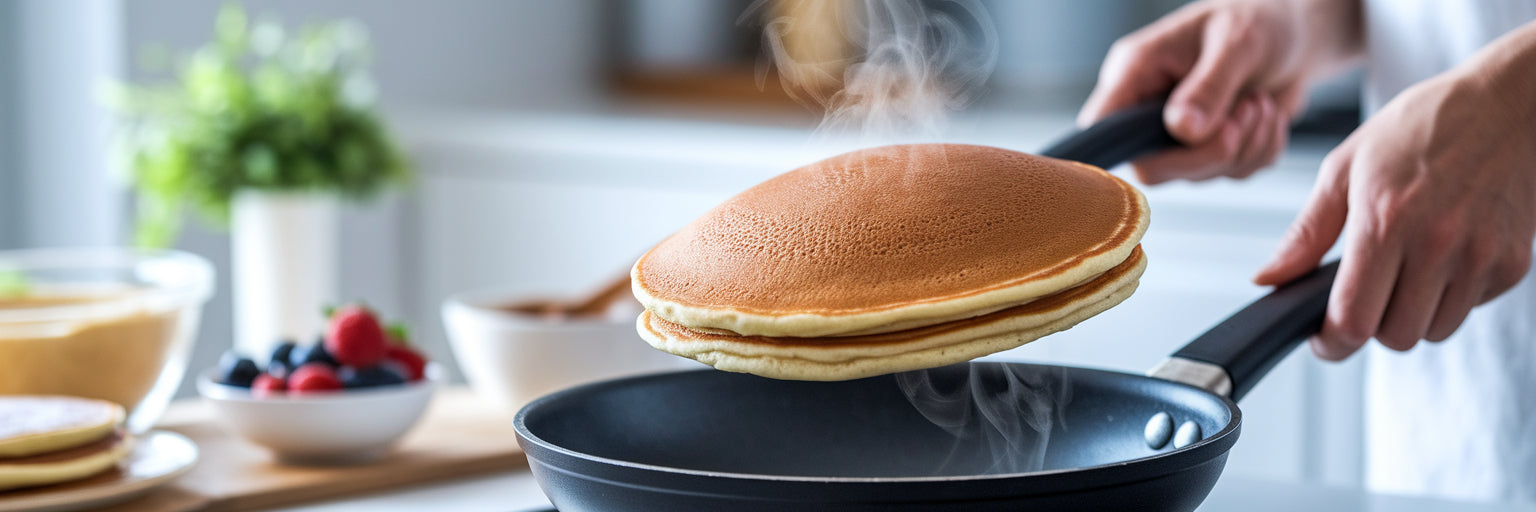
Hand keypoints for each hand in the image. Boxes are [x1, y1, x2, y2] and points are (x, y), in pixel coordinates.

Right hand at [1078, 0, 1360, 183]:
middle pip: (1153, 167)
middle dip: (1210, 151)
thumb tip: (1181, 129)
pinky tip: (1266, 114)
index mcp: (1136, 73)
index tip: (1175, 144)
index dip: (1120, 148)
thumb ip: (1208, 87)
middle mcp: (1149, 109)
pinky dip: (1262, 149)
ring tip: (1259, 101)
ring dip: (1246, 144)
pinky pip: (1234, 174)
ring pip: (1198, 175)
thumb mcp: (1236, 43)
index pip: (1103, 125)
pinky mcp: (1211, 152)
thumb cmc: (1257, 19)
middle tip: (1246, 112)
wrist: (1294, 33)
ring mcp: (1178, 137)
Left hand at [1254, 70, 1535, 359]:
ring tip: (1406, 269)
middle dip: (1372, 324)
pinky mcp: (1514, 263)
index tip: (1322, 337)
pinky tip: (1444, 255)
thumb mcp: (1346, 167)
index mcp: (1386, 220)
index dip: (1331, 342)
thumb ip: (1306, 232)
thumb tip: (1268, 278)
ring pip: (1434, 331)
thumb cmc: (1423, 126)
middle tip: (1366, 291)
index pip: (1353, 320)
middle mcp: (1437, 243)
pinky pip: (1470, 309)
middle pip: (1394, 336)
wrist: (1509, 102)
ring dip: (1413, 314)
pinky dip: (1451, 297)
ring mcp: (1481, 256)